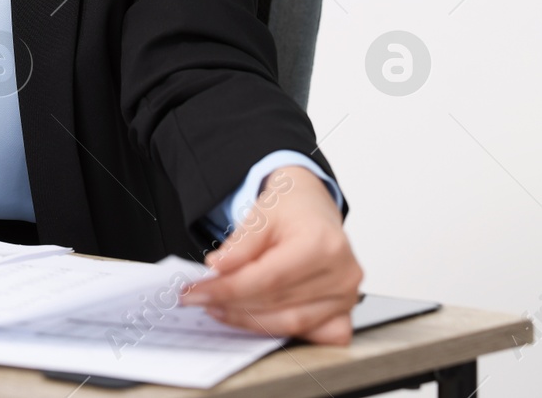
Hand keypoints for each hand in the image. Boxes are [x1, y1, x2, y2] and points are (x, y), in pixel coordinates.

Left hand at [178, 165, 362, 343]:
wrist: (313, 207)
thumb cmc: (290, 209)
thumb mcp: (260, 213)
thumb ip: (240, 244)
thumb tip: (218, 268)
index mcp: (323, 245)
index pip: (267, 279)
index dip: (227, 289)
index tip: (195, 292)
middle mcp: (342, 274)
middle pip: (276, 302)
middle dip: (230, 304)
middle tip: (197, 299)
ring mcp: (347, 297)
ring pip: (289, 323)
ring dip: (248, 320)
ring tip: (217, 308)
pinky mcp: (344, 313)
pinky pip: (309, 334)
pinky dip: (278, 330)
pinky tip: (251, 319)